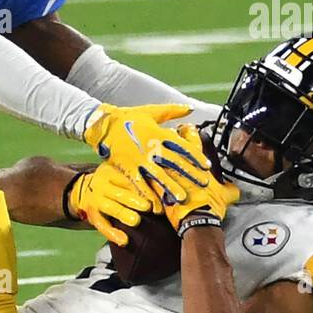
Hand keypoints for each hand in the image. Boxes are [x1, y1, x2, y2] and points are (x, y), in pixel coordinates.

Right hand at [66, 162, 161, 246]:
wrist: (83, 190)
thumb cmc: (112, 183)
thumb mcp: (118, 173)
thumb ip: (136, 177)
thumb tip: (167, 183)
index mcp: (110, 171)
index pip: (128, 178)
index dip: (143, 186)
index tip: (157, 194)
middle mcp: (101, 185)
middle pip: (119, 193)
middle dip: (134, 200)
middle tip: (148, 207)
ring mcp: (95, 201)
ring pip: (110, 208)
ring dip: (123, 214)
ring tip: (135, 221)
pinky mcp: (92, 216)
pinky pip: (102, 226)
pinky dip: (113, 234)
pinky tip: (124, 241)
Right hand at [84, 103, 210, 205]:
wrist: (104, 124)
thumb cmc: (129, 116)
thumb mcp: (152, 111)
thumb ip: (173, 110)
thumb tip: (191, 108)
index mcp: (159, 133)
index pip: (183, 146)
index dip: (196, 156)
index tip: (207, 166)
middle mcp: (151, 147)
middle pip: (175, 163)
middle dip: (190, 174)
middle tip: (203, 184)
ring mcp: (139, 159)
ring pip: (159, 175)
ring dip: (171, 187)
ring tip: (182, 198)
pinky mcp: (128, 167)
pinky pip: (139, 183)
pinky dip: (148, 194)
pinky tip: (156, 204)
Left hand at [146, 125, 240, 231]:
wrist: (196, 222)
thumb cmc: (210, 207)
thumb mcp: (226, 195)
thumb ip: (229, 188)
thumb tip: (234, 188)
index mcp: (197, 162)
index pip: (192, 141)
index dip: (190, 132)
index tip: (187, 128)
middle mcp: (179, 164)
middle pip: (171, 143)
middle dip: (169, 136)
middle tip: (168, 131)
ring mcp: (166, 173)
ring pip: (156, 155)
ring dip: (154, 150)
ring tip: (153, 146)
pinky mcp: (155, 185)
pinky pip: (145, 174)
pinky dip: (143, 170)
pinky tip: (141, 167)